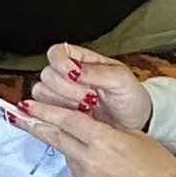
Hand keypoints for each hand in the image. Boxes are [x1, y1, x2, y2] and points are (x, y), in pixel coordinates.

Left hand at [17, 101, 175, 176]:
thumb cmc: (156, 163)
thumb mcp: (132, 134)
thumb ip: (105, 128)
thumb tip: (85, 122)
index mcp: (103, 139)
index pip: (67, 120)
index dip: (45, 111)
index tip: (27, 105)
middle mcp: (89, 159)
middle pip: (56, 138)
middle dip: (37, 126)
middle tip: (20, 116)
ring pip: (68, 157)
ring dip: (69, 148)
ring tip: (88, 148)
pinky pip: (79, 176)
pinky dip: (83, 168)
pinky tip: (101, 169)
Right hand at [28, 42, 151, 134]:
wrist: (134, 123)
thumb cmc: (130, 98)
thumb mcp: (121, 80)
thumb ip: (98, 72)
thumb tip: (75, 70)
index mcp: (82, 61)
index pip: (57, 52)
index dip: (60, 62)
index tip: (73, 75)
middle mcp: (67, 76)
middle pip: (47, 74)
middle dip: (66, 89)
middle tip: (89, 98)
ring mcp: (61, 95)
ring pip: (41, 92)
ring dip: (62, 102)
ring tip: (85, 108)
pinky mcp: (58, 114)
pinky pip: (42, 111)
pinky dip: (56, 114)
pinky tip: (76, 116)